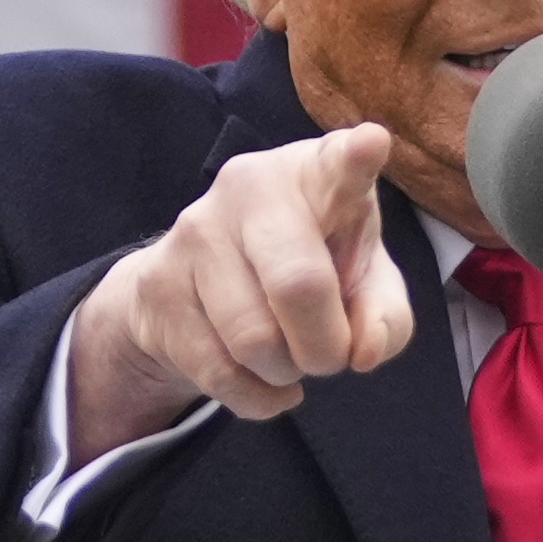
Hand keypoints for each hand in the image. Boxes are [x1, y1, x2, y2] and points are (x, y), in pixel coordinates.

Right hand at [68, 123, 414, 465]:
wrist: (197, 283)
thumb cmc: (307, 268)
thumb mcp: (361, 284)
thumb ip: (384, 316)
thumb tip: (363, 351)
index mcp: (316, 173)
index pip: (339, 164)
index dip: (357, 159)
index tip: (371, 144)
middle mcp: (251, 186)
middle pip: (299, 286)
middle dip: (325, 346)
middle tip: (330, 356)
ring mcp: (196, 230)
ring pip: (255, 340)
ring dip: (286, 372)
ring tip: (289, 355)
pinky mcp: (158, 283)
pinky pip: (219, 371)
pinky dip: (257, 397)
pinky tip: (264, 380)